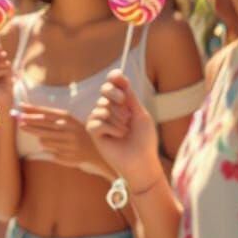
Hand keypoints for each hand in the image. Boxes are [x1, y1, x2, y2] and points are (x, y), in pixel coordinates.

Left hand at [16, 103, 104, 172]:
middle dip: (28, 124)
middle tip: (19, 123)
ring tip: (47, 137)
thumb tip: (24, 109)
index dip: (32, 110)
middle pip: (42, 126)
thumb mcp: (66, 119)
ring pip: (43, 141)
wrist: (95, 149)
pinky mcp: (66, 156)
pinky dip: (50, 150)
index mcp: (67, 118)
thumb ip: (48, 115)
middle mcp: (67, 130)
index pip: (45, 113)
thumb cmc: (75, 130)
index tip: (20, 107)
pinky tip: (57, 147)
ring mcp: (67, 144)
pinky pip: (49, 152)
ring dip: (41, 139)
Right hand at [86, 70, 162, 188]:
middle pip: (105, 90)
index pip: (114, 84)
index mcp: (122, 103)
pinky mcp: (93, 131)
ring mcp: (100, 118)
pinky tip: (118, 137)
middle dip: (116, 95)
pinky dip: (111, 129)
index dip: (114, 78)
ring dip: (119, 120)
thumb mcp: (140, 115)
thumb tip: (121, 79)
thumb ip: (130, 98)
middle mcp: (109, 108)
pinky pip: (98, 121)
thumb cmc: (144, 140)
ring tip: (126, 131)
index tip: (118, 77)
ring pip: (103, 107)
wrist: (141, 160)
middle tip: (127, 108)